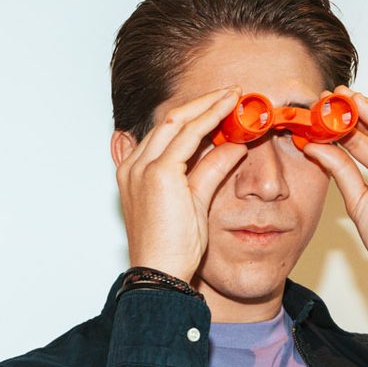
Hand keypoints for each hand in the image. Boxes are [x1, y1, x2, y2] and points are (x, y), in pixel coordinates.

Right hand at [115, 86, 250, 282]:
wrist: (160, 273)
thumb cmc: (172, 249)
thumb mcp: (195, 202)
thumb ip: (210, 171)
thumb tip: (234, 147)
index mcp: (134, 172)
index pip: (165, 133)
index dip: (194, 116)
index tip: (219, 107)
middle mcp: (133, 165)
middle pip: (169, 120)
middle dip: (202, 103)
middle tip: (231, 93)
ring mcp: (143, 167)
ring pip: (178, 121)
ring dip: (209, 104)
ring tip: (235, 95)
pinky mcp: (159, 173)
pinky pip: (190, 135)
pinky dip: (211, 118)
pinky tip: (229, 111)